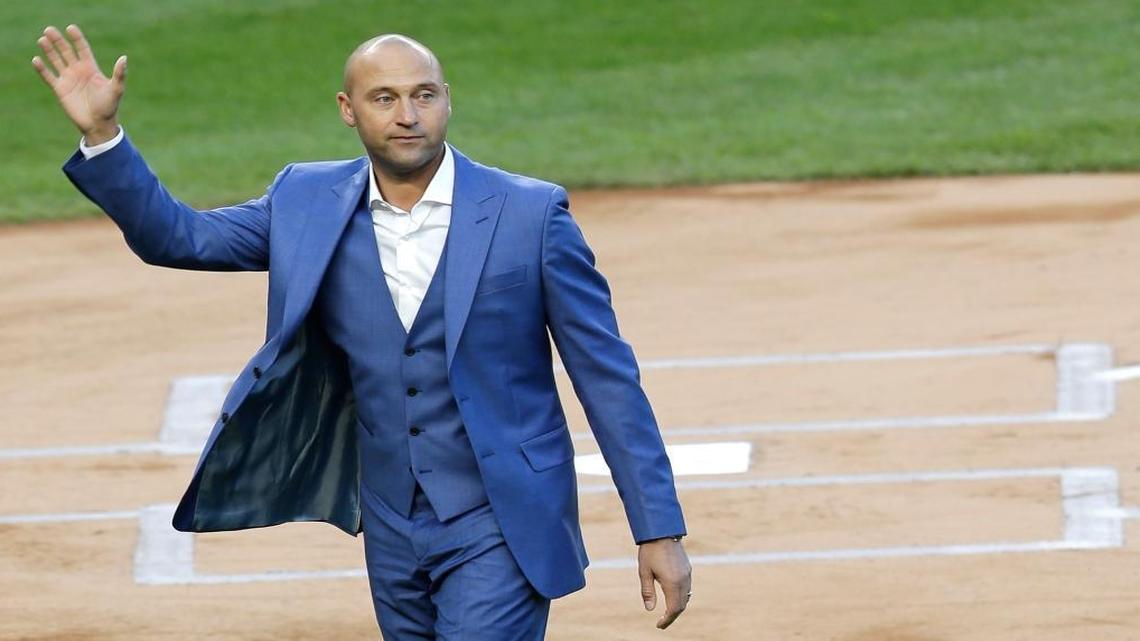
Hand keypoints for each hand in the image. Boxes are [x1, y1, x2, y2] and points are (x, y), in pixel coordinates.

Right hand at [32, 24, 125, 144]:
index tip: (70, 28)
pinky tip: (36, 60)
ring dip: (48, 50)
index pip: (82, 48)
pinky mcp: (60, 89)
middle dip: (58, 40)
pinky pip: (48, 76)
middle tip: (49, 30)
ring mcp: (68, 79)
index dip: (76, 38)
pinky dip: (42, 68)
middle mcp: (78, 71)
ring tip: (42, 40)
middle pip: (66, 51)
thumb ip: (119, 74)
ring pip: (56, 60)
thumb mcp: (116, 89)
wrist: (98, 124)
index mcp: (91, 68)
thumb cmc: (109, 107)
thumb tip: (124, 58)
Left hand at [637, 537, 692, 629]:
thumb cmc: (650, 551)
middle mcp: (683, 580)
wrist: (662, 531)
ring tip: (667, 612)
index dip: (667, 620)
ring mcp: (687, 574)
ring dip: (678, 607)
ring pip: (686, 597)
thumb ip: (647, 592)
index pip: (673, 609)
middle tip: (662, 622)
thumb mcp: (644, 572)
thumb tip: (650, 609)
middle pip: (681, 606)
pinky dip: (681, 597)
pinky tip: (673, 596)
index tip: (659, 625)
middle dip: (672, 616)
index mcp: (672, 583)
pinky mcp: (688, 569)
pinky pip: (687, 588)